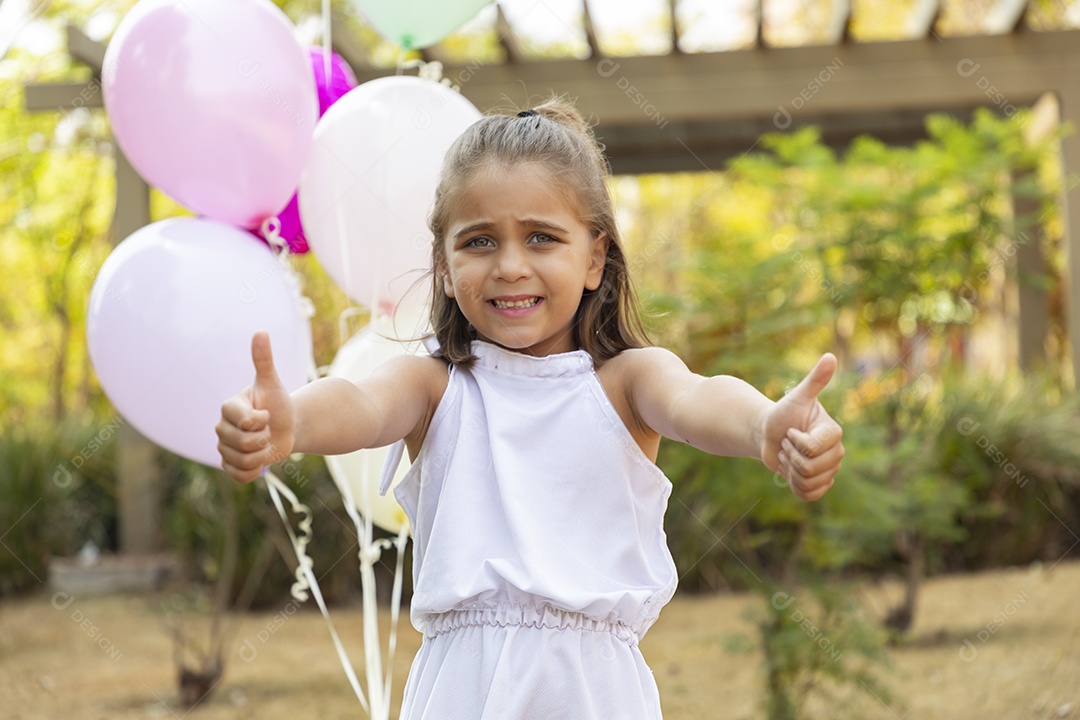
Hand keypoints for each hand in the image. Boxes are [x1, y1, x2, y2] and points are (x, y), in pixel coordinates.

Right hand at [216, 331, 295, 482]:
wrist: (287, 426)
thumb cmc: (279, 403)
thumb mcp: (273, 382)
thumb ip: (264, 360)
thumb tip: (260, 332)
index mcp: (228, 407)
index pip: (243, 422)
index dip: (261, 421)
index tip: (267, 414)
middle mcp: (221, 427)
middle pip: (242, 443)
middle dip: (263, 439)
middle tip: (268, 430)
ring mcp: (224, 447)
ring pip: (241, 461)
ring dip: (262, 455)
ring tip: (265, 444)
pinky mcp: (230, 464)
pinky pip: (238, 475)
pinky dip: (254, 471)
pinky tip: (261, 460)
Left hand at [759, 354, 843, 500]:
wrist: (769, 433)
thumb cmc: (783, 413)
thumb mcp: (797, 397)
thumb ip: (814, 380)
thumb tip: (830, 357)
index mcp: (834, 433)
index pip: (813, 449)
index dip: (795, 442)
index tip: (791, 431)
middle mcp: (837, 453)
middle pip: (811, 469)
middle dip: (790, 456)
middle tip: (787, 443)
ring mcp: (829, 471)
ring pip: (808, 482)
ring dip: (789, 469)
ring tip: (788, 455)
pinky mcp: (819, 485)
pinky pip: (808, 495)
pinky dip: (793, 485)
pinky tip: (790, 471)